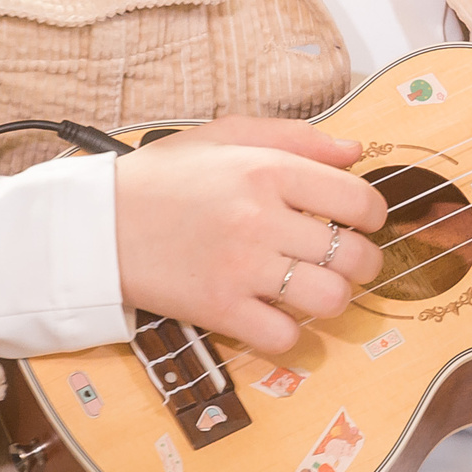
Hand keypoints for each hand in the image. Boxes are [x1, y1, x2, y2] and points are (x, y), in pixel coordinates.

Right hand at [113, 116, 388, 355]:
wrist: (98, 222)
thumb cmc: (165, 176)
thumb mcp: (228, 134)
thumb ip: (297, 137)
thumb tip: (355, 151)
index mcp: (268, 170)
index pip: (358, 200)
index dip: (372, 215)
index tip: (360, 222)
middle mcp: (261, 218)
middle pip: (353, 255)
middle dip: (363, 262)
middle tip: (347, 261)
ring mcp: (241, 268)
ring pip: (329, 299)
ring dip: (333, 299)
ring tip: (316, 289)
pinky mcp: (219, 309)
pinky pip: (284, 337)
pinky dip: (290, 332)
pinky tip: (277, 313)